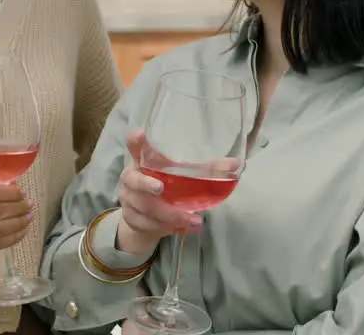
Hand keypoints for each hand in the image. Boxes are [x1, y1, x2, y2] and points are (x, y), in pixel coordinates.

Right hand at [115, 129, 201, 253]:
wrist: (143, 217)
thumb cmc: (164, 187)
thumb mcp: (181, 176)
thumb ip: (206, 170)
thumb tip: (235, 164)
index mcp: (142, 161)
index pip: (134, 146)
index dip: (135, 140)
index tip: (140, 134)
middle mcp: (130, 177)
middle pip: (133, 179)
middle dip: (146, 184)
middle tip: (161, 188)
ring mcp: (127, 198)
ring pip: (144, 207)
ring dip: (169, 214)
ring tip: (194, 220)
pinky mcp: (130, 218)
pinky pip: (146, 223)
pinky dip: (165, 228)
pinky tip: (182, 229)